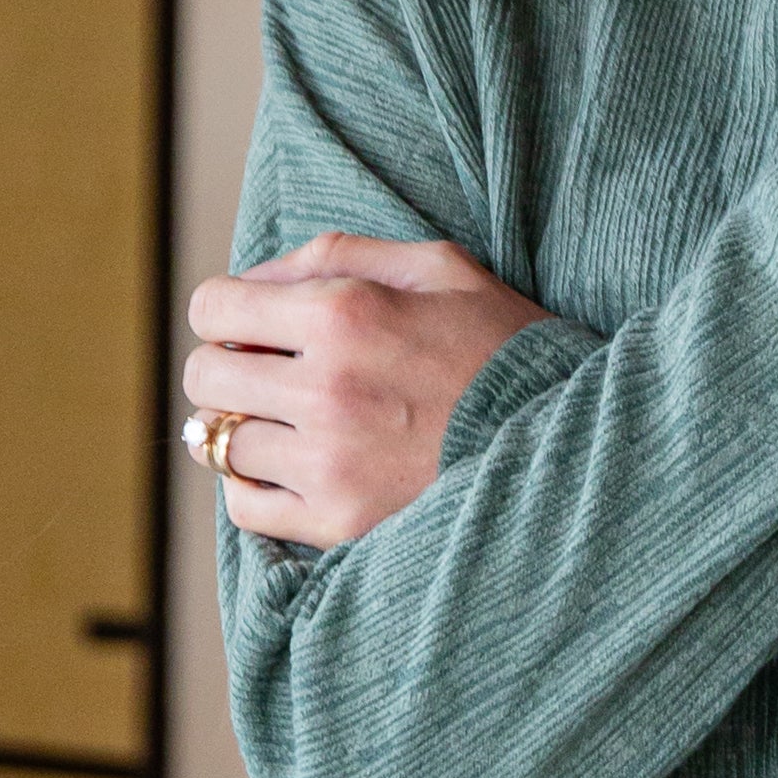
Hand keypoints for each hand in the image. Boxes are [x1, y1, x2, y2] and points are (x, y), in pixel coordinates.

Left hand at [184, 231, 546, 545]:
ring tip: (286, 426)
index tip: (252, 327)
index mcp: (345, 312)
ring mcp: (330, 461)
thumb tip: (256, 277)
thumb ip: (341, 255)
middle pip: (205, 376)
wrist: (572, 442)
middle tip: (267, 377)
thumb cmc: (504, 347)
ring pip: (220, 443)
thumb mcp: (440, 269)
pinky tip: (293, 472)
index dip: (225, 313)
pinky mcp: (340, 522)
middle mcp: (326, 387)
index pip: (214, 307)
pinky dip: (255, 489)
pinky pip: (246, 508)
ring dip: (243, 429)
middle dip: (228, 368)